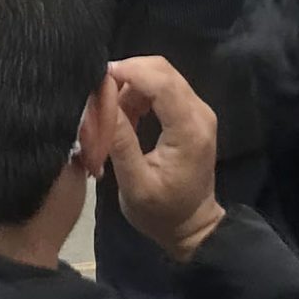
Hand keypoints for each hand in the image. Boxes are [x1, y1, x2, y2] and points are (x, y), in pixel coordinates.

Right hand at [107, 55, 225, 264]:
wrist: (192, 227)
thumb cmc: (161, 213)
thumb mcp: (134, 185)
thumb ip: (120, 142)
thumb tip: (102, 100)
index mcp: (189, 130)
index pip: (162, 83)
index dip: (129, 72)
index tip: (98, 79)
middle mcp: (200, 113)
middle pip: (162, 70)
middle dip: (128, 74)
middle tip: (99, 95)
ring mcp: (198, 111)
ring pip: (161, 75)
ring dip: (132, 84)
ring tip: (111, 112)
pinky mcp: (191, 113)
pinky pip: (164, 88)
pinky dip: (140, 93)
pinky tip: (126, 115)